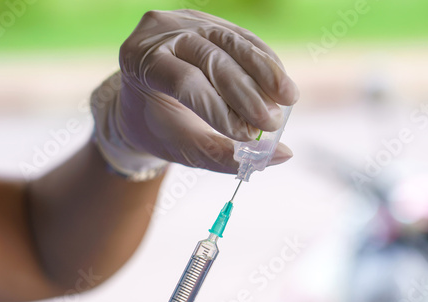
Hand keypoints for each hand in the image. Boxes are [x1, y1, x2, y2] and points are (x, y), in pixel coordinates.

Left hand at [118, 9, 298, 173]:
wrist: (143, 98)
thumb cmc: (158, 127)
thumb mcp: (182, 147)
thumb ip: (226, 156)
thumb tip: (284, 155)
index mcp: (138, 62)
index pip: (185, 82)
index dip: (220, 109)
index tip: (248, 136)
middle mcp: (159, 32)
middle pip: (212, 59)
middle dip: (246, 93)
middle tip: (272, 122)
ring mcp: (185, 20)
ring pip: (233, 43)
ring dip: (265, 72)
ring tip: (288, 99)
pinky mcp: (208, 20)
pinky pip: (243, 38)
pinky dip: (265, 61)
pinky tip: (281, 83)